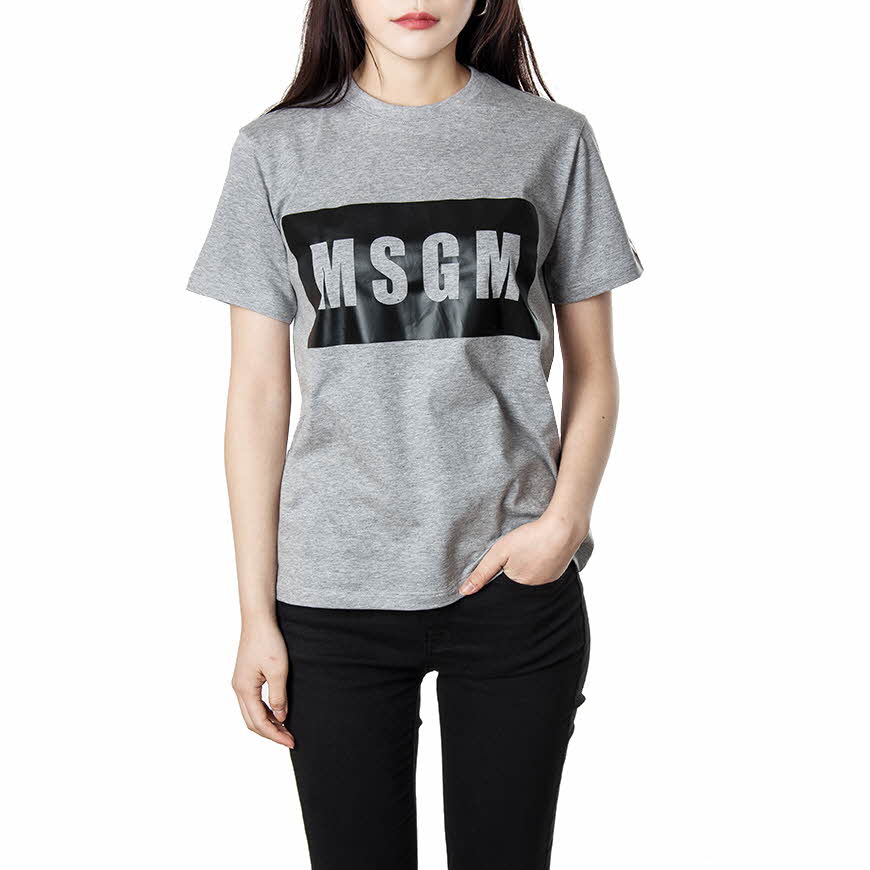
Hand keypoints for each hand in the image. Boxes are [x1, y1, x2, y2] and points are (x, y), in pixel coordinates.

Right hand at [231, 618, 294, 747]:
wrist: (258, 619)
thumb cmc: (268, 641)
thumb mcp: (278, 670)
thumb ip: (278, 696)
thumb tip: (281, 717)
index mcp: (244, 689)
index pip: (259, 722)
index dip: (276, 735)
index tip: (291, 742)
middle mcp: (238, 689)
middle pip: (252, 722)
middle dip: (270, 733)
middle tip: (289, 739)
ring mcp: (240, 682)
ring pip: (251, 712)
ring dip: (267, 723)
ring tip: (285, 728)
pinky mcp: (245, 676)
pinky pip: (252, 702)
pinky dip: (264, 711)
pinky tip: (277, 711)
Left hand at [460, 513, 587, 593]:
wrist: (563, 529)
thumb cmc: (530, 538)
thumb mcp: (500, 552)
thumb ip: (482, 572)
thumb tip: (464, 592)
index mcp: (518, 586)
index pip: (503, 588)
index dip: (501, 574)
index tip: (505, 561)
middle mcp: (535, 589)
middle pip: (518, 583)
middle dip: (515, 571)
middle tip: (519, 553)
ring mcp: (549, 581)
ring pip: (532, 577)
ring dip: (528, 568)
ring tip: (529, 552)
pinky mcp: (559, 573)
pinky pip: (544, 573)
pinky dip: (540, 565)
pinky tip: (540, 552)